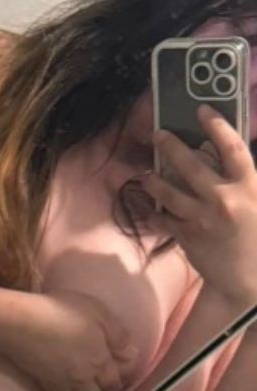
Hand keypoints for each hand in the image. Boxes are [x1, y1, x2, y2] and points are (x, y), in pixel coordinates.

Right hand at [0, 289, 137, 390]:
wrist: (21, 323)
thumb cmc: (62, 311)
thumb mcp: (99, 313)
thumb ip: (119, 335)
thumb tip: (132, 354)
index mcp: (102, 361)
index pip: (119, 379)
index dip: (123, 376)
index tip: (122, 368)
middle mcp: (86, 379)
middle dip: (109, 388)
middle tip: (109, 379)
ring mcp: (65, 384)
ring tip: (92, 386)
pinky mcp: (47, 385)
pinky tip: (71, 389)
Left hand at [142, 106, 256, 310]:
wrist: (251, 279)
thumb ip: (244, 180)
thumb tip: (225, 156)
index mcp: (250, 186)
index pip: (232, 147)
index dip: (217, 125)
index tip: (202, 111)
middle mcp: (224, 199)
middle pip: (191, 164)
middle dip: (171, 146)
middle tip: (158, 134)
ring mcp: (203, 218)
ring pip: (169, 192)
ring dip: (153, 181)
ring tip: (145, 175)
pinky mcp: (188, 237)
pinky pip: (165, 220)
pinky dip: (156, 216)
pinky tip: (150, 212)